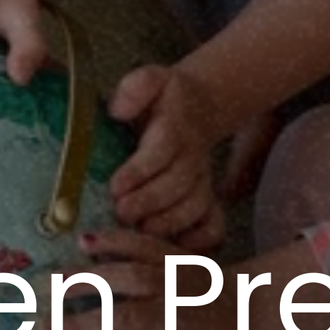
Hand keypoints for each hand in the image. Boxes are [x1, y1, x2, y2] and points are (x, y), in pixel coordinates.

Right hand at [50, 230, 248, 329]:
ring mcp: (170, 280)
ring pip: (126, 276)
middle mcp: (168, 314)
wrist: (247, 309)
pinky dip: (113, 239)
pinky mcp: (172, 255)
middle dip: (79, 324)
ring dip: (87, 278)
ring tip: (50, 285)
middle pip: (120, 319)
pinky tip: (83, 241)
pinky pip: (140, 244)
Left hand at [106, 63, 234, 245]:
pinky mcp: (207, 200)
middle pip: (179, 182)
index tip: (115, 187)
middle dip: (150, 201)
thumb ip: (135, 89)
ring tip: (141, 231)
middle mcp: (193, 156)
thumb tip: (119, 110)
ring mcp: (203, 180)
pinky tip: (175, 248)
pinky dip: (200, 240)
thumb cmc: (159, 100)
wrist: (193, 109)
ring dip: (170, 222)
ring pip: (196, 205)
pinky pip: (214, 224)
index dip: (140, 170)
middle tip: (121, 213)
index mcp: (176, 127)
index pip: (162, 149)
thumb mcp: (146, 82)